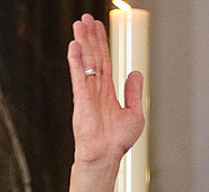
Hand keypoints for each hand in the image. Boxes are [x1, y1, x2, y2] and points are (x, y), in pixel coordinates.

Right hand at [65, 14, 144, 191]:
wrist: (106, 157)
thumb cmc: (118, 141)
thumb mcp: (134, 114)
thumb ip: (133, 92)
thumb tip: (135, 72)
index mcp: (107, 92)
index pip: (104, 62)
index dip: (101, 44)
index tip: (97, 27)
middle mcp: (96, 90)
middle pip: (93, 57)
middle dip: (89, 37)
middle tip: (85, 18)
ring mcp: (87, 93)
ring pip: (85, 63)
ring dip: (81, 43)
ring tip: (78, 24)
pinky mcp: (81, 100)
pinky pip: (78, 76)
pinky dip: (76, 61)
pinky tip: (73, 46)